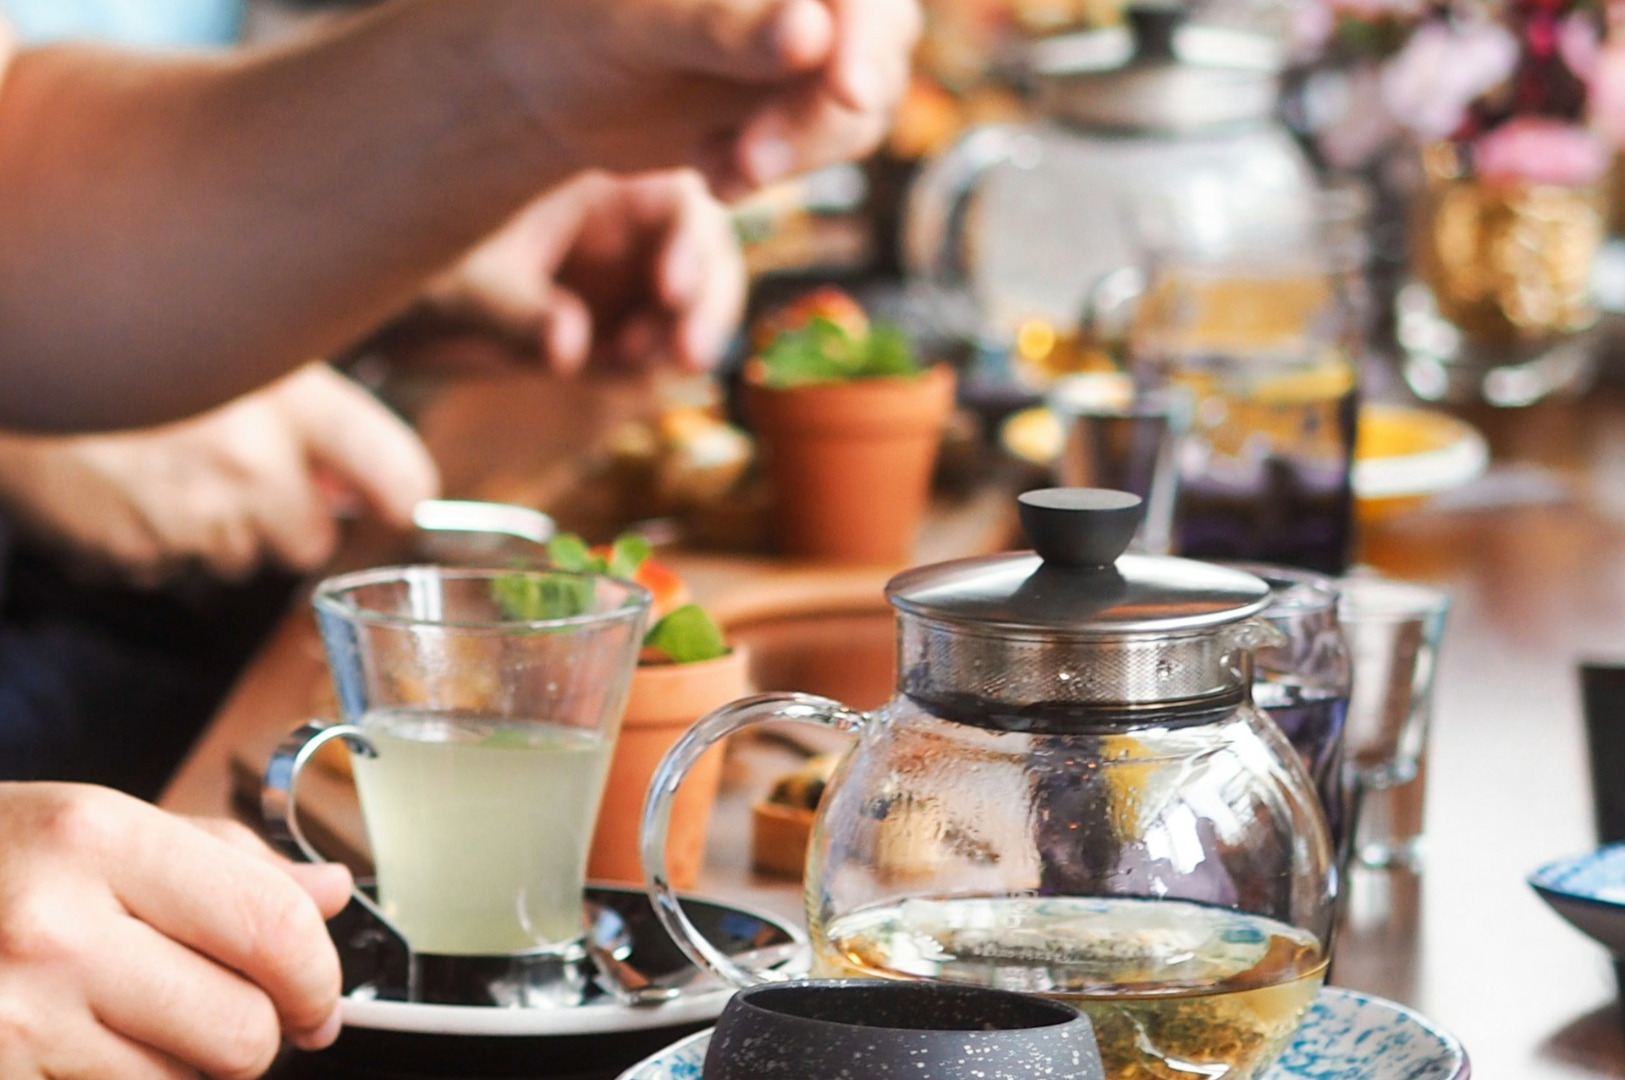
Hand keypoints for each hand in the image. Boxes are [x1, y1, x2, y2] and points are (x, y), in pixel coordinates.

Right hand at [0, 364, 438, 585]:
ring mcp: (193, 516)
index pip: (399, 474)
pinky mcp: (135, 552)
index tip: (395, 499)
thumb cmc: (133, 336)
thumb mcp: (243, 345)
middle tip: (236, 472)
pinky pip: (168, 568)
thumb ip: (309, 410)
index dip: (401, 492)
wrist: (19, 356)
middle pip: (309, 541)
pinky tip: (125, 488)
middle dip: (282, 519)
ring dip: (214, 528)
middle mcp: (253, 465)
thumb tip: (359, 476)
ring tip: (165, 466)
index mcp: (293, 401)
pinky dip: (152, 540)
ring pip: (237, 558)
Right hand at [0, 783, 350, 1079]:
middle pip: (242, 1032)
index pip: (273, 927)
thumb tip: (327, 893)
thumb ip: (225, 861)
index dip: (318, 977)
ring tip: (130, 1022)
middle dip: (254, 1034)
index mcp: (99, 839)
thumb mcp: (97, 829)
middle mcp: (52, 928)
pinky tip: (83, 1052)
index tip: (319, 997)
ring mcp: (11, 1017)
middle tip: (224, 1014)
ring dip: (181, 1070)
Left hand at [428, 170, 744, 372]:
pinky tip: (604, 368)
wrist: (412, 318)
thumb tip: (569, 347)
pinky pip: (660, 347)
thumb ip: (518, 314)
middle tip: (687, 355)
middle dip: (707, 305)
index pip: (679, 200)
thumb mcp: (466, 286)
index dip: (690, 243)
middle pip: (707, 255)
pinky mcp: (627, 327)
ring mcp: (634, 278)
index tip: (671, 292)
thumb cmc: (434, 272)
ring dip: (684, 340)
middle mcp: (631, 225)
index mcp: (602, 182)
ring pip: (695, 306)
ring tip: (627, 361)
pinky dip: (647, 365)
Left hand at [482, 0, 921, 194]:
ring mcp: (817, 35)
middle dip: (820, 115)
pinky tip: (715, 173)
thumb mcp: (637, 26)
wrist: (550, 85)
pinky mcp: (803, 94)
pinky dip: (779, 169)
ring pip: (863, 103)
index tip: (846, 91)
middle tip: (751, 164)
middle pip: (879, 42)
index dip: (863, 33)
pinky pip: (831, 141)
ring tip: (721, 172)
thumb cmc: (574, 28)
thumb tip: (810, 33)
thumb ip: (723, 27)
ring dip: (799, 152)